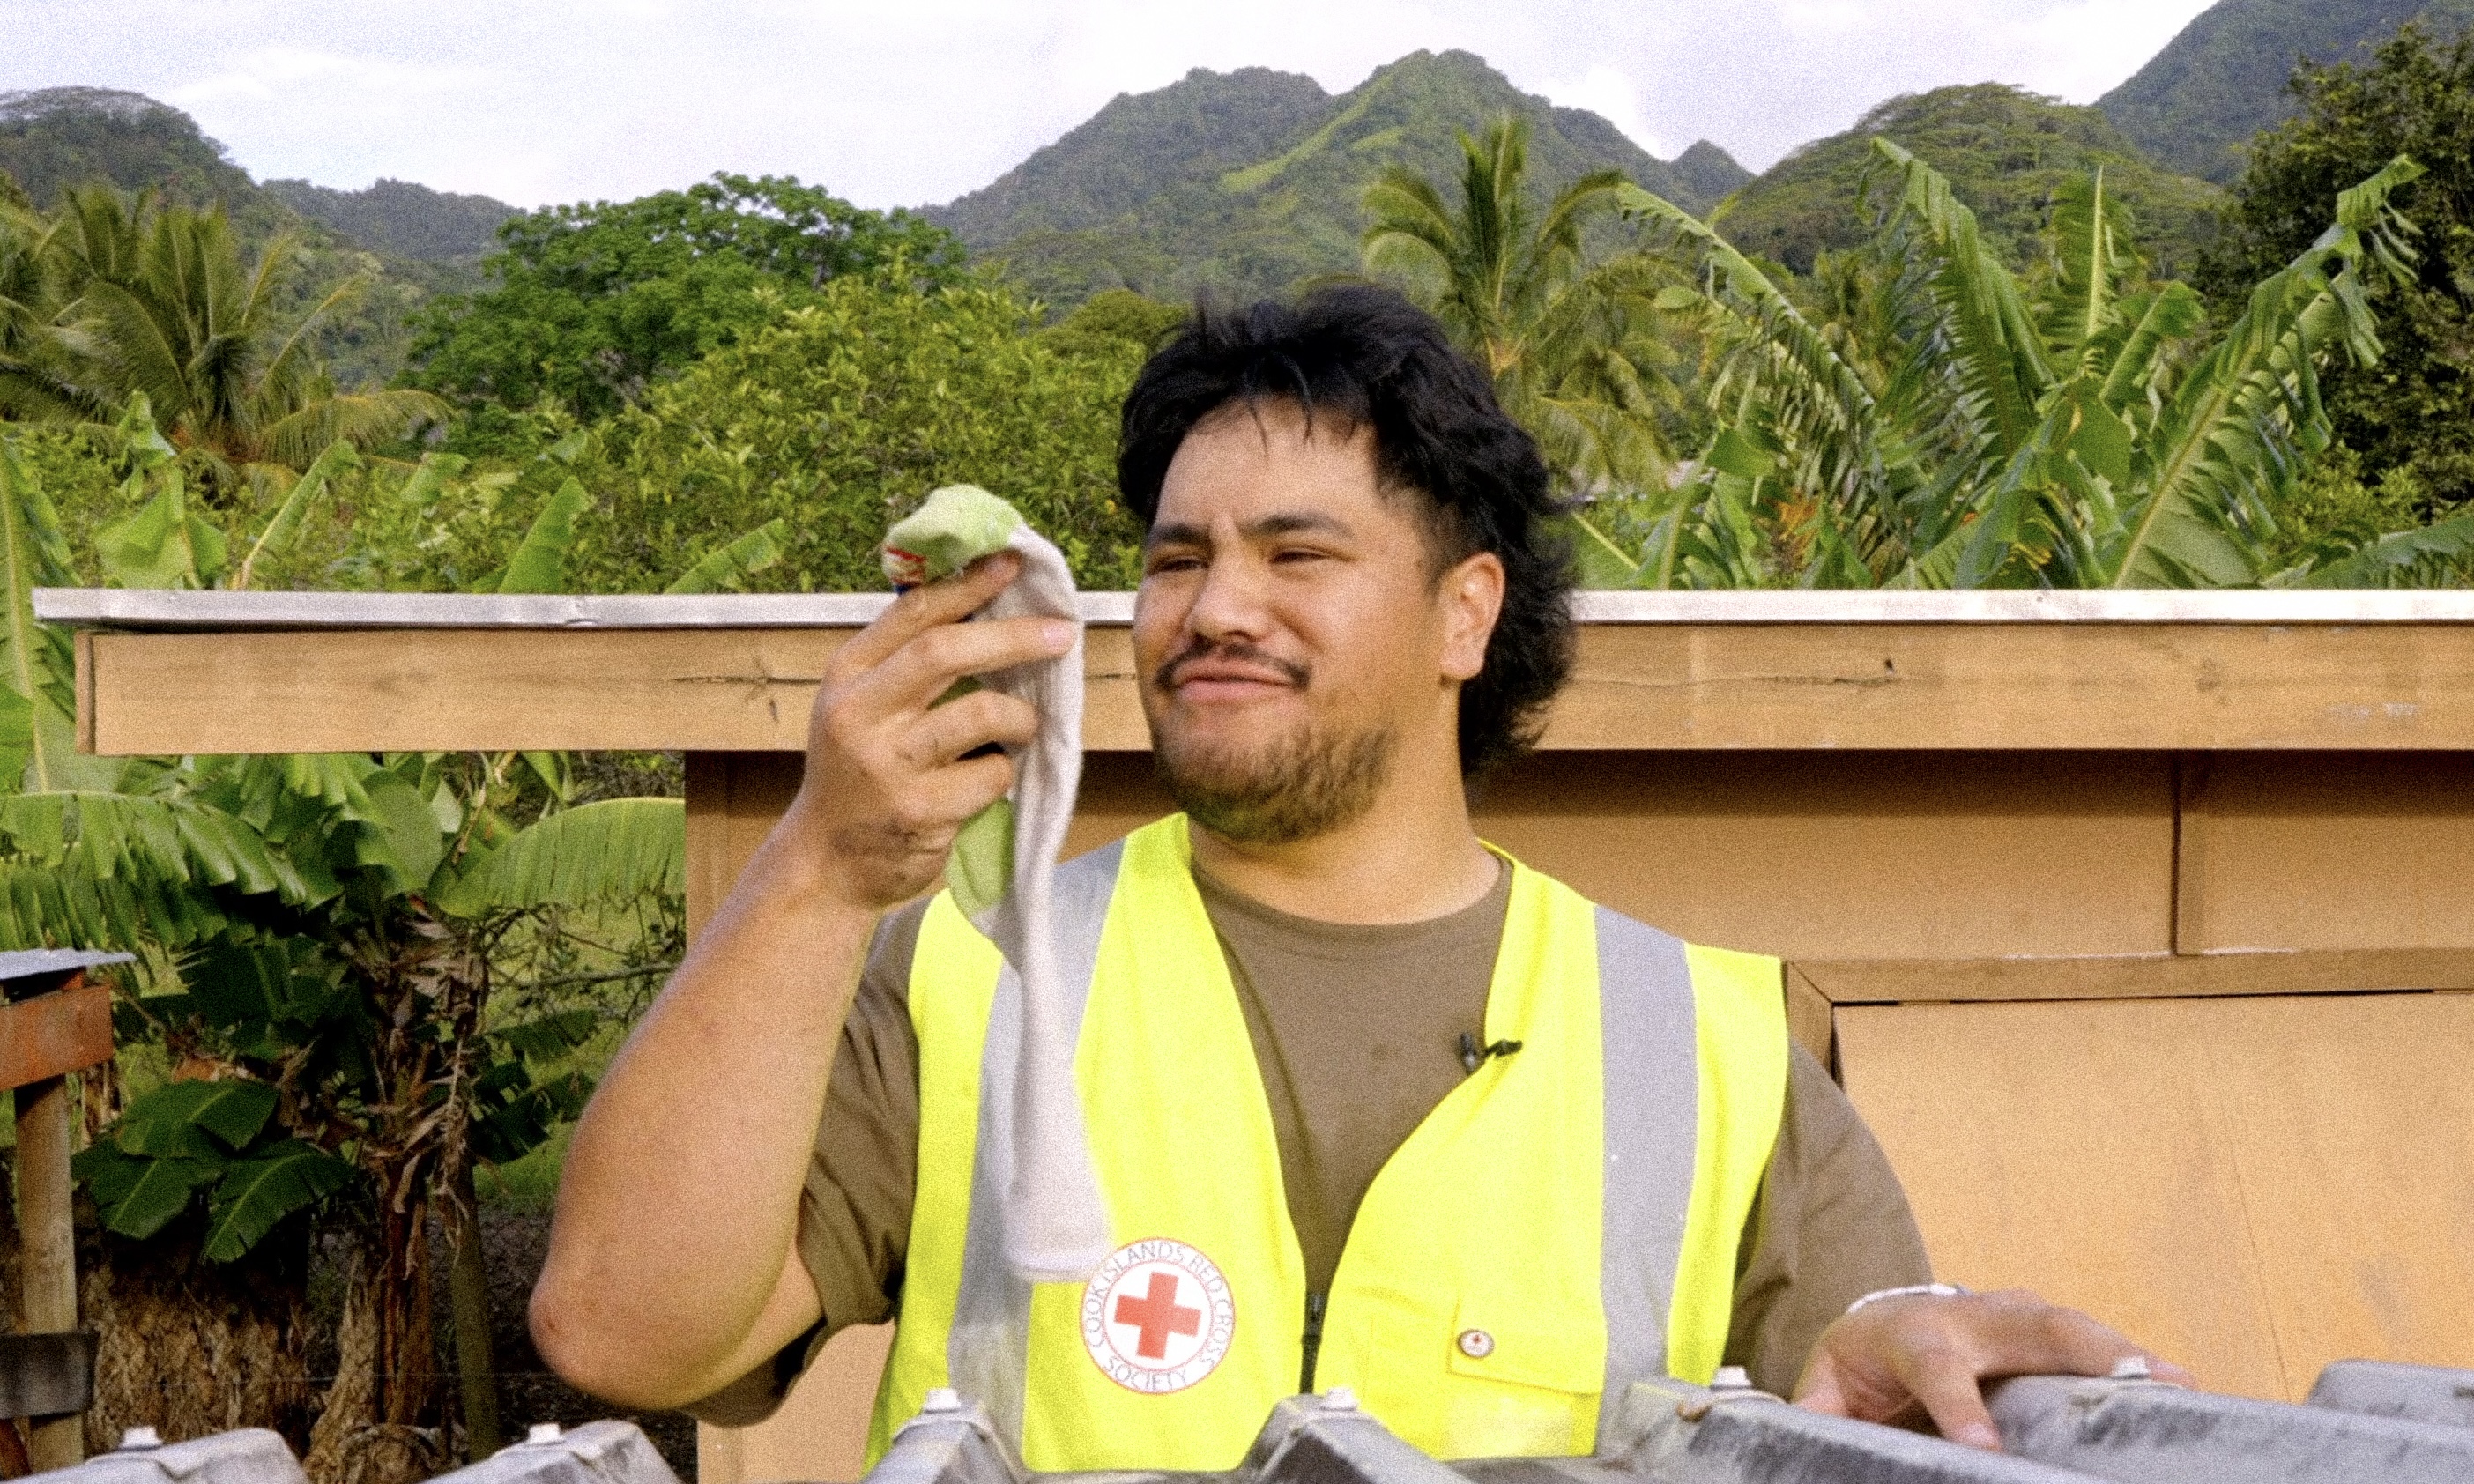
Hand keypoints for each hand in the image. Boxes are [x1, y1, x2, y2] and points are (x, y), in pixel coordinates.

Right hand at [781, 552, 1075, 909]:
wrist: (826, 864)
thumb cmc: (856, 775)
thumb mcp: (861, 708)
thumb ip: (905, 663)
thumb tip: (984, 605)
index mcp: (848, 675)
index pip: (913, 613)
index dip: (968, 584)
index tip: (1012, 562)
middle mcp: (859, 713)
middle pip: (946, 651)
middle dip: (1013, 637)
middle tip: (1062, 634)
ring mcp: (887, 764)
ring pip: (981, 714)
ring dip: (1019, 718)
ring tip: (1024, 727)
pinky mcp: (919, 810)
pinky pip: (991, 775)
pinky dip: (1003, 773)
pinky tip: (987, 780)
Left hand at [1793, 1288, 2193, 1450]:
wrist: (1873, 1328)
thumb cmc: (1853, 1373)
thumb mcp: (1823, 1396)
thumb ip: (1820, 1421)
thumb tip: (1815, 1448)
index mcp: (1903, 1337)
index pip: (1934, 1369)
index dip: (1959, 1409)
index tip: (1985, 1448)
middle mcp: (1964, 1316)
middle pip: (2026, 1326)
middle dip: (2079, 1349)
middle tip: (2133, 1385)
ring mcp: (2008, 1314)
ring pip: (2070, 1326)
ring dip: (2125, 1352)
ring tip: (2181, 1385)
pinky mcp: (2039, 1327)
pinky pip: (2090, 1342)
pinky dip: (2133, 1362)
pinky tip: (2181, 1387)